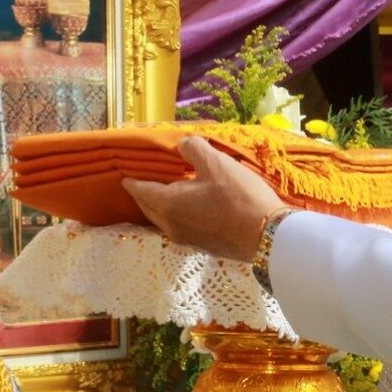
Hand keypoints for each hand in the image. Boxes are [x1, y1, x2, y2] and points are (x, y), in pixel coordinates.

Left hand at [123, 137, 285, 260]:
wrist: (266, 236)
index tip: (125, 178)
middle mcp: (172, 226)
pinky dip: (178, 215)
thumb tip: (182, 146)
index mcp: (168, 205)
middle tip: (144, 182)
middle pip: (150, 209)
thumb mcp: (216, 163)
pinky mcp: (204, 246)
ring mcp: (188, 239)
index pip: (141, 191)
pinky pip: (181, 226)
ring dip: (162, 206)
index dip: (132, 183)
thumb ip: (194, 149)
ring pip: (165, 220)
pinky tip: (192, 206)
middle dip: (145, 195)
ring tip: (168, 192)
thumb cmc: (238, 197)